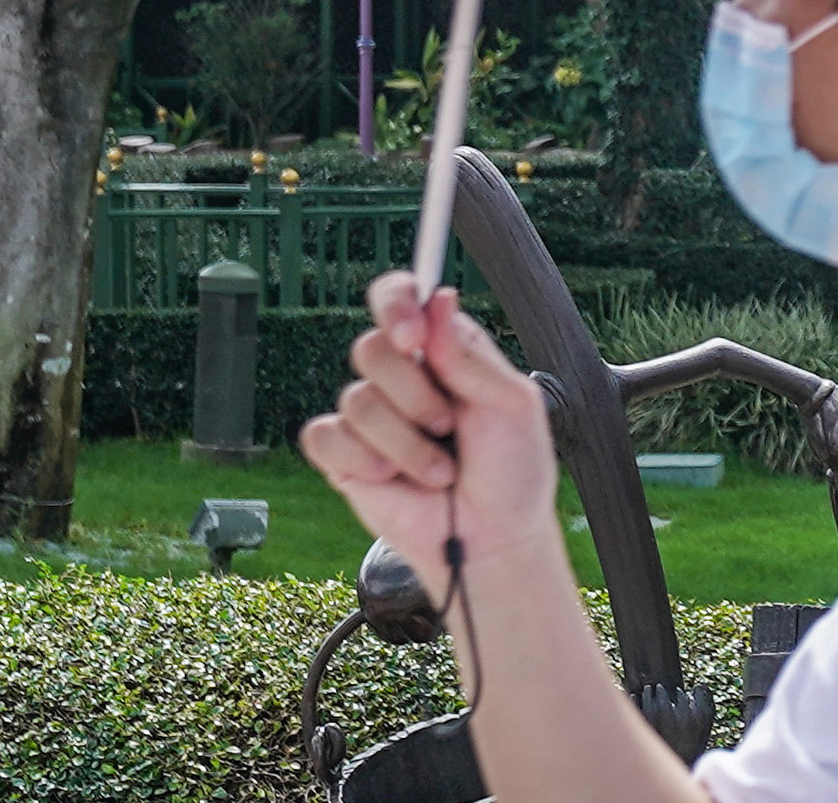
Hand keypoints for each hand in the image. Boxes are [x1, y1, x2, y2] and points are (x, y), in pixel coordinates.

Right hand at [299, 272, 563, 582]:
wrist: (491, 538)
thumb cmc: (512, 470)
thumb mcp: (512, 404)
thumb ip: (470, 356)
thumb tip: (440, 300)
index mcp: (442, 351)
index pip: (399, 299)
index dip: (395, 305)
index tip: (413, 336)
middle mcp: (402, 377)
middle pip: (371, 348)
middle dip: (415, 395)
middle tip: (449, 426)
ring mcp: (369, 417)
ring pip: (357, 400)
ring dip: (406, 444)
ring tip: (439, 470)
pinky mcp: (343, 457)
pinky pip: (325, 436)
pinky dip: (366, 461)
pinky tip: (395, 479)